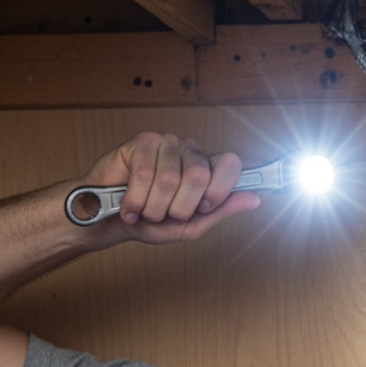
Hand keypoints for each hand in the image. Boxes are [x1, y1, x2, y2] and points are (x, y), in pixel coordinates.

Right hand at [82, 131, 259, 242]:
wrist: (111, 222)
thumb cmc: (151, 222)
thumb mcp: (191, 225)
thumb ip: (220, 211)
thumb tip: (254, 199)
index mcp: (208, 169)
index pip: (231, 164)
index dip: (219, 190)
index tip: (203, 208)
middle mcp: (191, 151)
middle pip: (199, 176)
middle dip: (180, 207)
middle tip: (166, 214)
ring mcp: (167, 143)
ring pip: (169, 179)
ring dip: (153, 207)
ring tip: (145, 211)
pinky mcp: (142, 141)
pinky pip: (144, 175)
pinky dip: (135, 200)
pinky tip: (129, 207)